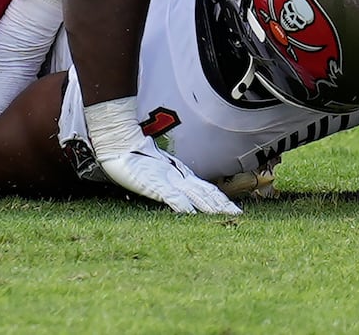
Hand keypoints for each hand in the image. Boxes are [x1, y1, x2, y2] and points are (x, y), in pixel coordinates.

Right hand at [97, 137, 242, 214]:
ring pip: (195, 194)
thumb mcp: (154, 174)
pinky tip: (190, 213)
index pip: (206, 190)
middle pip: (206, 193)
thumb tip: (183, 196)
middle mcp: (178, 178)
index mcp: (180, 177)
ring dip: (211, 206)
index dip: (220, 199)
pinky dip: (182, 205)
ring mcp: (168, 180)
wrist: (119, 143)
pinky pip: (171, 196)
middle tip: (239, 215)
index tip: (235, 210)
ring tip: (227, 215)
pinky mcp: (155, 183)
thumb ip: (169, 183)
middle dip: (222, 205)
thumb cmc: (134, 158)